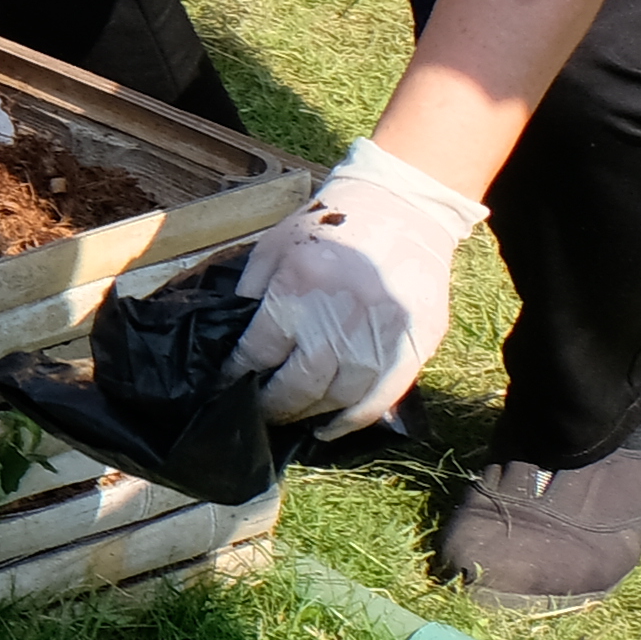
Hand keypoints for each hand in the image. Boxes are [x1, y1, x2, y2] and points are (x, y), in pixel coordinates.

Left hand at [235, 135, 484, 436]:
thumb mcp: (274, 248)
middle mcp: (341, 319)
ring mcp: (383, 335)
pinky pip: (382, 398)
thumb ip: (252, 293)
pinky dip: (352, 421)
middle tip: (253, 411)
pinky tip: (328, 430)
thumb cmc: (328, 227)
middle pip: (299, 384)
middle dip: (271, 404)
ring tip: (288, 419)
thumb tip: (235, 339)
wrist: (400, 209)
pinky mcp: (415, 345)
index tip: (225, 385)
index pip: (259, 351)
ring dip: (308, 415)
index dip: (237, 373)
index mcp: (299, 290)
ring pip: (339, 397)